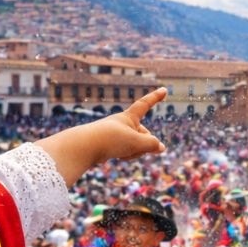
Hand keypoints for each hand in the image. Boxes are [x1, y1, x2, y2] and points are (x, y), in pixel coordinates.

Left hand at [35, 88, 166, 185]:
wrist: (83, 148)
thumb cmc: (110, 140)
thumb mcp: (137, 142)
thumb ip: (152, 144)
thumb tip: (161, 147)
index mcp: (128, 117)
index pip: (145, 104)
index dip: (155, 97)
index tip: (164, 89)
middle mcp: (122, 123)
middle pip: (144, 134)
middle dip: (143, 145)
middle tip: (133, 148)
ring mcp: (116, 134)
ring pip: (135, 146)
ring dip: (134, 152)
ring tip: (121, 153)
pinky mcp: (109, 145)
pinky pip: (125, 152)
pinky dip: (125, 156)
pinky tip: (117, 157)